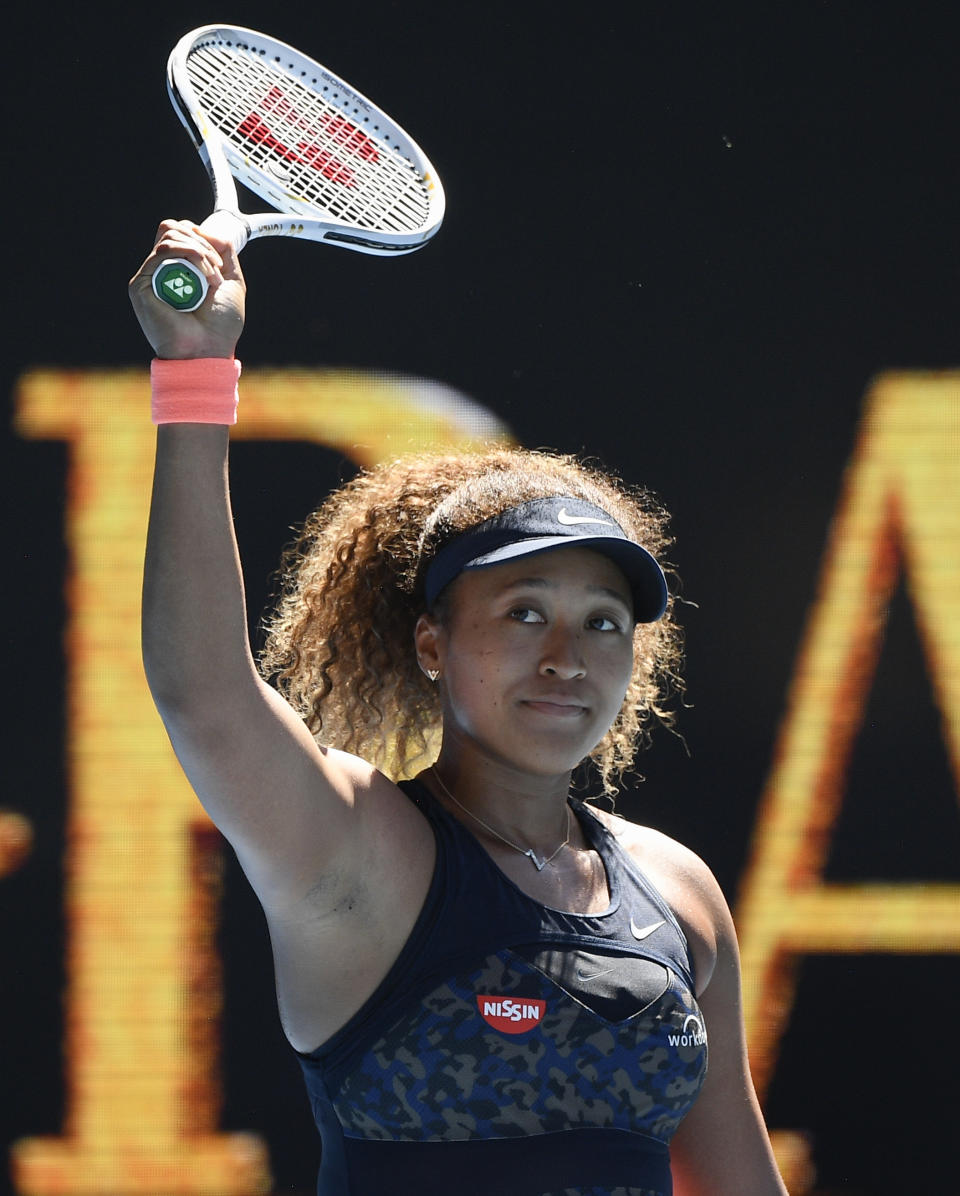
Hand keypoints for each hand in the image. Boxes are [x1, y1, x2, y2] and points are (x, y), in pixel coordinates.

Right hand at [128, 220, 245, 359]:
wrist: (209, 350)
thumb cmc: (220, 325)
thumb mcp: (232, 280)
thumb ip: (224, 251)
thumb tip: (204, 230)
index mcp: (180, 268)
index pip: (182, 231)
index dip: (202, 236)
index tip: (219, 262)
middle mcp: (162, 270)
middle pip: (173, 228)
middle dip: (202, 243)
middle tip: (217, 271)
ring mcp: (150, 276)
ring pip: (169, 235)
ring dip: (198, 251)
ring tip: (212, 277)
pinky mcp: (141, 285)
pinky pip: (161, 252)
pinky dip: (188, 254)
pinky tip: (202, 275)